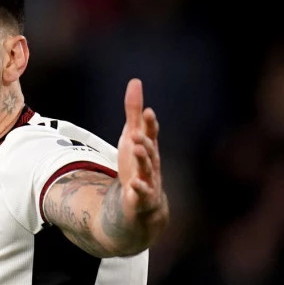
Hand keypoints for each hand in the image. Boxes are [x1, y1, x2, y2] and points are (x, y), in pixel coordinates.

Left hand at [117, 78, 167, 226]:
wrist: (144, 202)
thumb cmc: (138, 164)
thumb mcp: (132, 136)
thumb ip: (133, 112)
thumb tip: (135, 82)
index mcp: (149, 147)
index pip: (151, 133)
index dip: (149, 124)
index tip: (147, 111)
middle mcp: (151, 162)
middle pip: (150, 151)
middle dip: (145, 142)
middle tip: (136, 134)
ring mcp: (148, 180)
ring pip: (147, 170)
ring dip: (142, 160)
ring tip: (136, 150)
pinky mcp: (142, 197)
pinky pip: (142, 193)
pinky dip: (139, 189)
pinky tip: (133, 184)